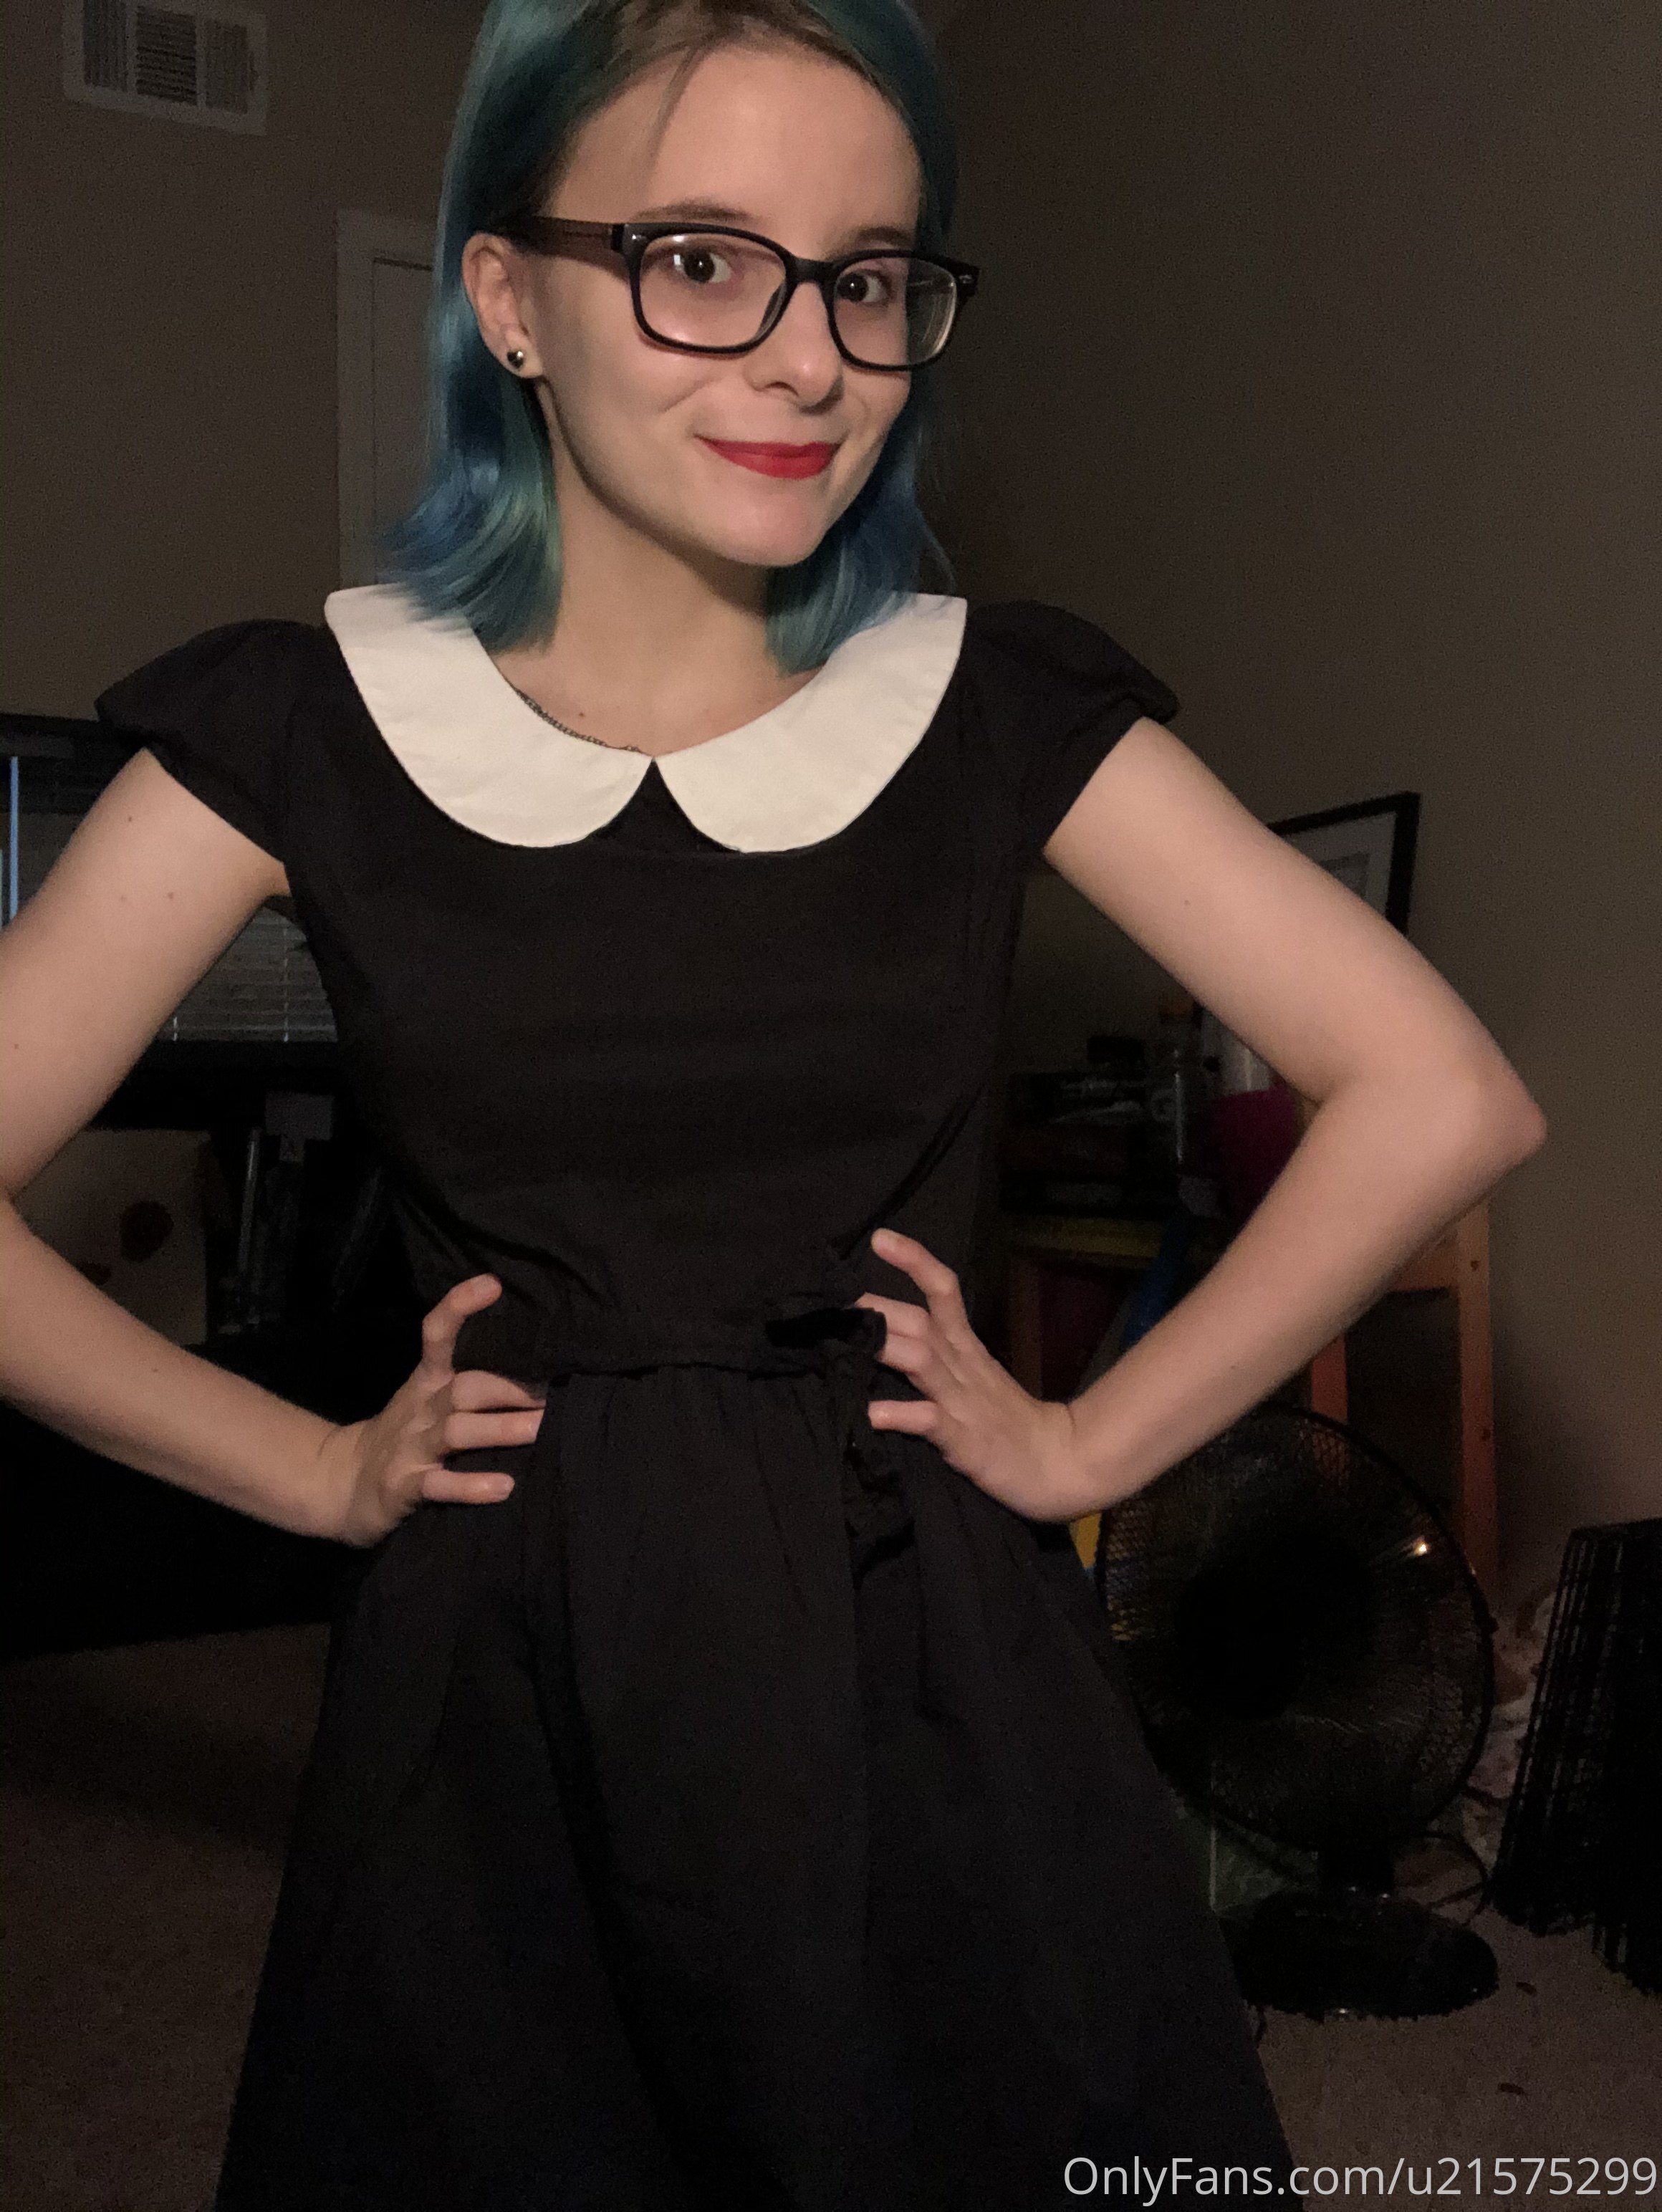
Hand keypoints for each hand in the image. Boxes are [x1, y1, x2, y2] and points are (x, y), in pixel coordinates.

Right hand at [317, 1274, 544, 1547]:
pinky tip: (504, 1487)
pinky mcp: (404, 1488)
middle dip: (508, 1388)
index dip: (459, 1307)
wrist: (343, 1484)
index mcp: (426, 1382)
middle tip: (552, 1393)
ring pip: (455, 1431)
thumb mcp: (428, 1399)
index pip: (437, 1334)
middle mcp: (421, 1410)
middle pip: (463, 1387)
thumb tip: (539, 1365)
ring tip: (540, 1430)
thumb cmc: (405, 1436)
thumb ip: (471, 1379)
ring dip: (500, 1429)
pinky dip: (471, 1487)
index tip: (492, 1284)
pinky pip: (439, 1486)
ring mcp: (411, 1449)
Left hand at [855, 1228, 1097, 1521]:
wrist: (1056, 1463)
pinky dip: (900, 1414)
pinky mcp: (965, 1440)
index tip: (880, 1238)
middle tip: (829, 1303)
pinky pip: (930, 1421)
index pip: (943, 1290)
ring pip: (923, 1360)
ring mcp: (964, 1402)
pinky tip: (872, 1413)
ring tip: (843, 1341)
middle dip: (877, 1308)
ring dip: (884, 1347)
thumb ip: (937, 1354)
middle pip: (921, 1322)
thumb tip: (884, 1334)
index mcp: (967, 1347)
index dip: (914, 1261)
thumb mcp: (975, 1376)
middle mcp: (963, 1366)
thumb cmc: (1007, 1420)